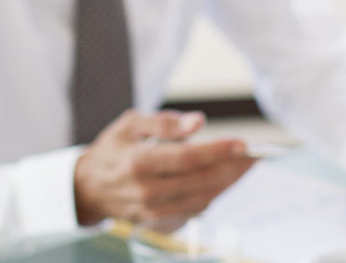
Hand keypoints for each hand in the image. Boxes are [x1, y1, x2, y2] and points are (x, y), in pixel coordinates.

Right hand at [73, 110, 256, 224]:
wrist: (88, 187)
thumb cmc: (113, 149)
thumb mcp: (130, 124)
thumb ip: (165, 123)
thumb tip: (199, 122)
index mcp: (139, 163)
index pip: (188, 158)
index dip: (219, 151)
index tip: (244, 143)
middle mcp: (147, 191)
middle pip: (201, 181)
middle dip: (234, 168)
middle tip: (256, 155)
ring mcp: (153, 211)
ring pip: (203, 199)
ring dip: (229, 183)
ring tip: (246, 166)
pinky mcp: (158, 223)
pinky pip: (195, 210)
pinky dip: (214, 195)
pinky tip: (225, 180)